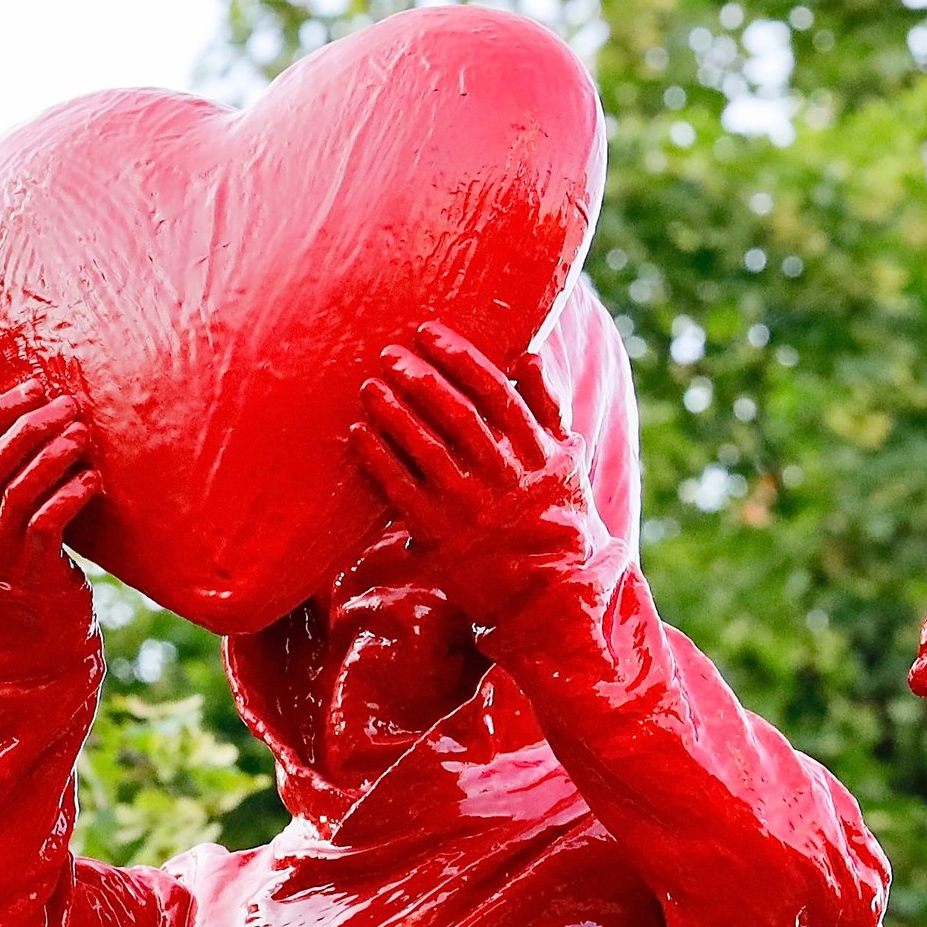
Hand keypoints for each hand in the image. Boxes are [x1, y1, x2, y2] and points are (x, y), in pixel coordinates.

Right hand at [0, 380, 101, 654]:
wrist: (14, 652)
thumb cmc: (4, 573)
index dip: (0, 412)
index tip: (33, 385)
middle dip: (32, 426)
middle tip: (67, 403)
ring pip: (21, 491)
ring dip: (55, 456)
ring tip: (83, 434)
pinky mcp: (31, 577)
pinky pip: (47, 527)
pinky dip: (70, 497)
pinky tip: (92, 480)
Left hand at [350, 323, 608, 628]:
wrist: (551, 593)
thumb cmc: (558, 514)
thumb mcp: (568, 459)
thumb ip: (548, 406)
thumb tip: (529, 352)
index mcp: (537, 454)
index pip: (495, 393)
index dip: (460, 358)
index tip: (429, 333)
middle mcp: (504, 479)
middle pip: (457, 415)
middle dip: (419, 379)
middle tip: (389, 353)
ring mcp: (471, 509)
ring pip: (426, 449)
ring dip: (393, 413)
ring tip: (369, 387)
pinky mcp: (440, 538)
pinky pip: (401, 490)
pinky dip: (377, 458)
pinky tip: (358, 433)